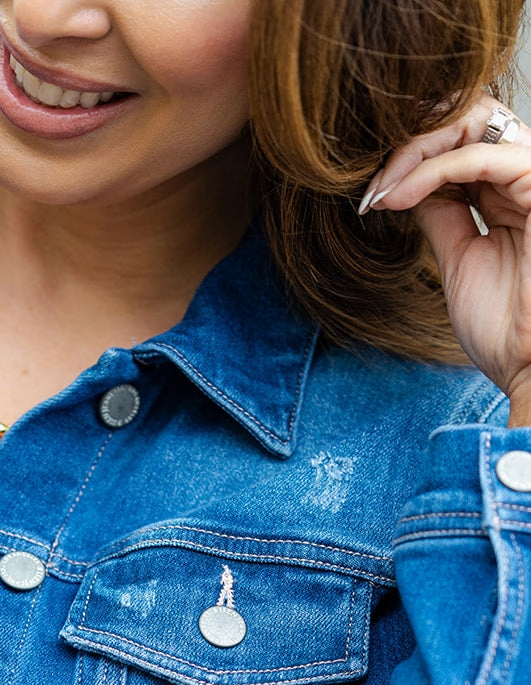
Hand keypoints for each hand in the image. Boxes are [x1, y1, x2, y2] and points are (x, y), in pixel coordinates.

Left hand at [361, 95, 530, 423]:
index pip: (460, 140)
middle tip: (372, 183)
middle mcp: (525, 177)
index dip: (412, 155)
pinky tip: (397, 196)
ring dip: (414, 151)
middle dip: (410, 141)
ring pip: (472, 122)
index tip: (370, 194)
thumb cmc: (504, 328)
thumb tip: (405, 186)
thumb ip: (440, 214)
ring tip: (380, 192)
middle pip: (467, 116)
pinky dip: (430, 169)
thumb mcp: (457, 260)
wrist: (529, 367)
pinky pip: (480, 155)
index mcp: (510, 193)